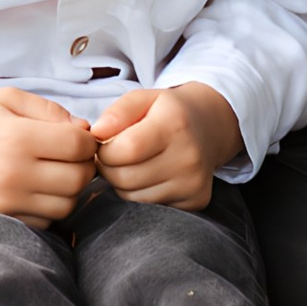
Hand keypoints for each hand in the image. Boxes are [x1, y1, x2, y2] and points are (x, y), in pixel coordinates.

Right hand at [0, 86, 99, 220]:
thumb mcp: (8, 99)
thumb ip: (50, 110)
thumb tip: (85, 131)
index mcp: (18, 138)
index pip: (79, 146)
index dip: (89, 142)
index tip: (81, 139)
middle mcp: (14, 174)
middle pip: (77, 179)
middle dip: (83, 166)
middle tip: (72, 156)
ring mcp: (7, 202)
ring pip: (65, 206)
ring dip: (69, 190)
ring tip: (54, 173)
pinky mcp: (1, 219)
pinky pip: (45, 223)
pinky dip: (49, 208)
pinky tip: (37, 190)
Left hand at [93, 83, 240, 208]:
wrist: (210, 128)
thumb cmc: (169, 112)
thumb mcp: (144, 98)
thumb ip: (118, 111)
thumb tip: (96, 132)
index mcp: (175, 124)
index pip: (126, 150)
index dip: (105, 150)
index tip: (104, 144)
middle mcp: (189, 157)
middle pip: (127, 178)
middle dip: (110, 168)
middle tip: (115, 155)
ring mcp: (194, 183)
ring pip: (134, 197)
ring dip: (123, 183)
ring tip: (133, 164)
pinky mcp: (196, 201)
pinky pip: (150, 207)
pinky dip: (141, 194)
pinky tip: (150, 175)